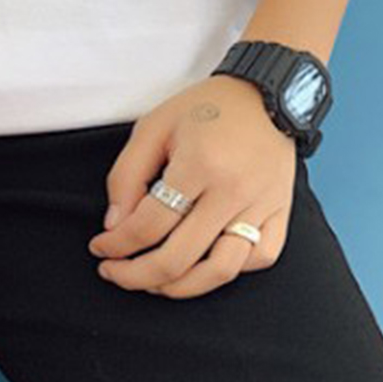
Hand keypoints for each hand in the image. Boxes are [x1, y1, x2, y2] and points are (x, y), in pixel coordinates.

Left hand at [87, 74, 298, 297]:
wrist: (266, 93)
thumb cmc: (207, 107)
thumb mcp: (153, 127)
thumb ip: (127, 176)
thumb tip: (116, 227)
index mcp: (198, 164)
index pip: (148, 225)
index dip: (116, 244)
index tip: (101, 248)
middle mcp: (232, 191)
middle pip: (178, 258)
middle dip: (136, 275)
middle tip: (115, 272)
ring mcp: (261, 205)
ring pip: (220, 271)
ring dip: (180, 287)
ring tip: (154, 282)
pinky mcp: (281, 212)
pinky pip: (258, 258)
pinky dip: (229, 270)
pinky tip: (204, 262)